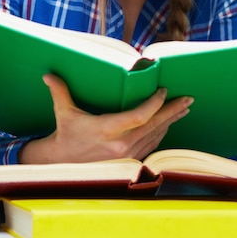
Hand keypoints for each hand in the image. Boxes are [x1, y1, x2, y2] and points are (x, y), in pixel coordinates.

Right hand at [18, 73, 192, 163]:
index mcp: (106, 130)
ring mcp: (127, 155)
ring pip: (156, 135)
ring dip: (171, 121)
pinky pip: (152, 144)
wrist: (64, 163)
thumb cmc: (66, 134)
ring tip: (184, 109)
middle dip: (173, 111)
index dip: (154, 104)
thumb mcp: (63, 112)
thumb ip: (59, 92)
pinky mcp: (130, 160)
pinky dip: (162, 132)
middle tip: (188, 99)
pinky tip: (169, 123)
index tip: (163, 91)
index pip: (138, 116)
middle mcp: (120, 145)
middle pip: (154, 125)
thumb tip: (48, 74)